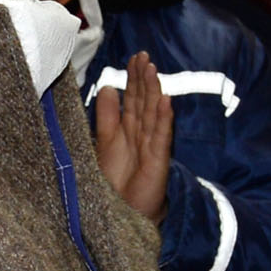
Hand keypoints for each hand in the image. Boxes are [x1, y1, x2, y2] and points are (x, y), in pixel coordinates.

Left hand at [93, 53, 171, 222]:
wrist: (123, 214)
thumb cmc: (114, 182)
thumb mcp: (105, 142)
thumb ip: (107, 116)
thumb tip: (108, 87)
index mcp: (128, 129)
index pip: (132, 98)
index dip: (133, 78)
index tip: (135, 57)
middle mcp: (141, 134)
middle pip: (143, 101)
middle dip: (144, 78)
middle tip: (144, 56)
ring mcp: (151, 146)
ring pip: (152, 113)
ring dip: (154, 91)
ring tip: (153, 70)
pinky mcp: (158, 160)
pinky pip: (161, 135)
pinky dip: (164, 118)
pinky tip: (165, 101)